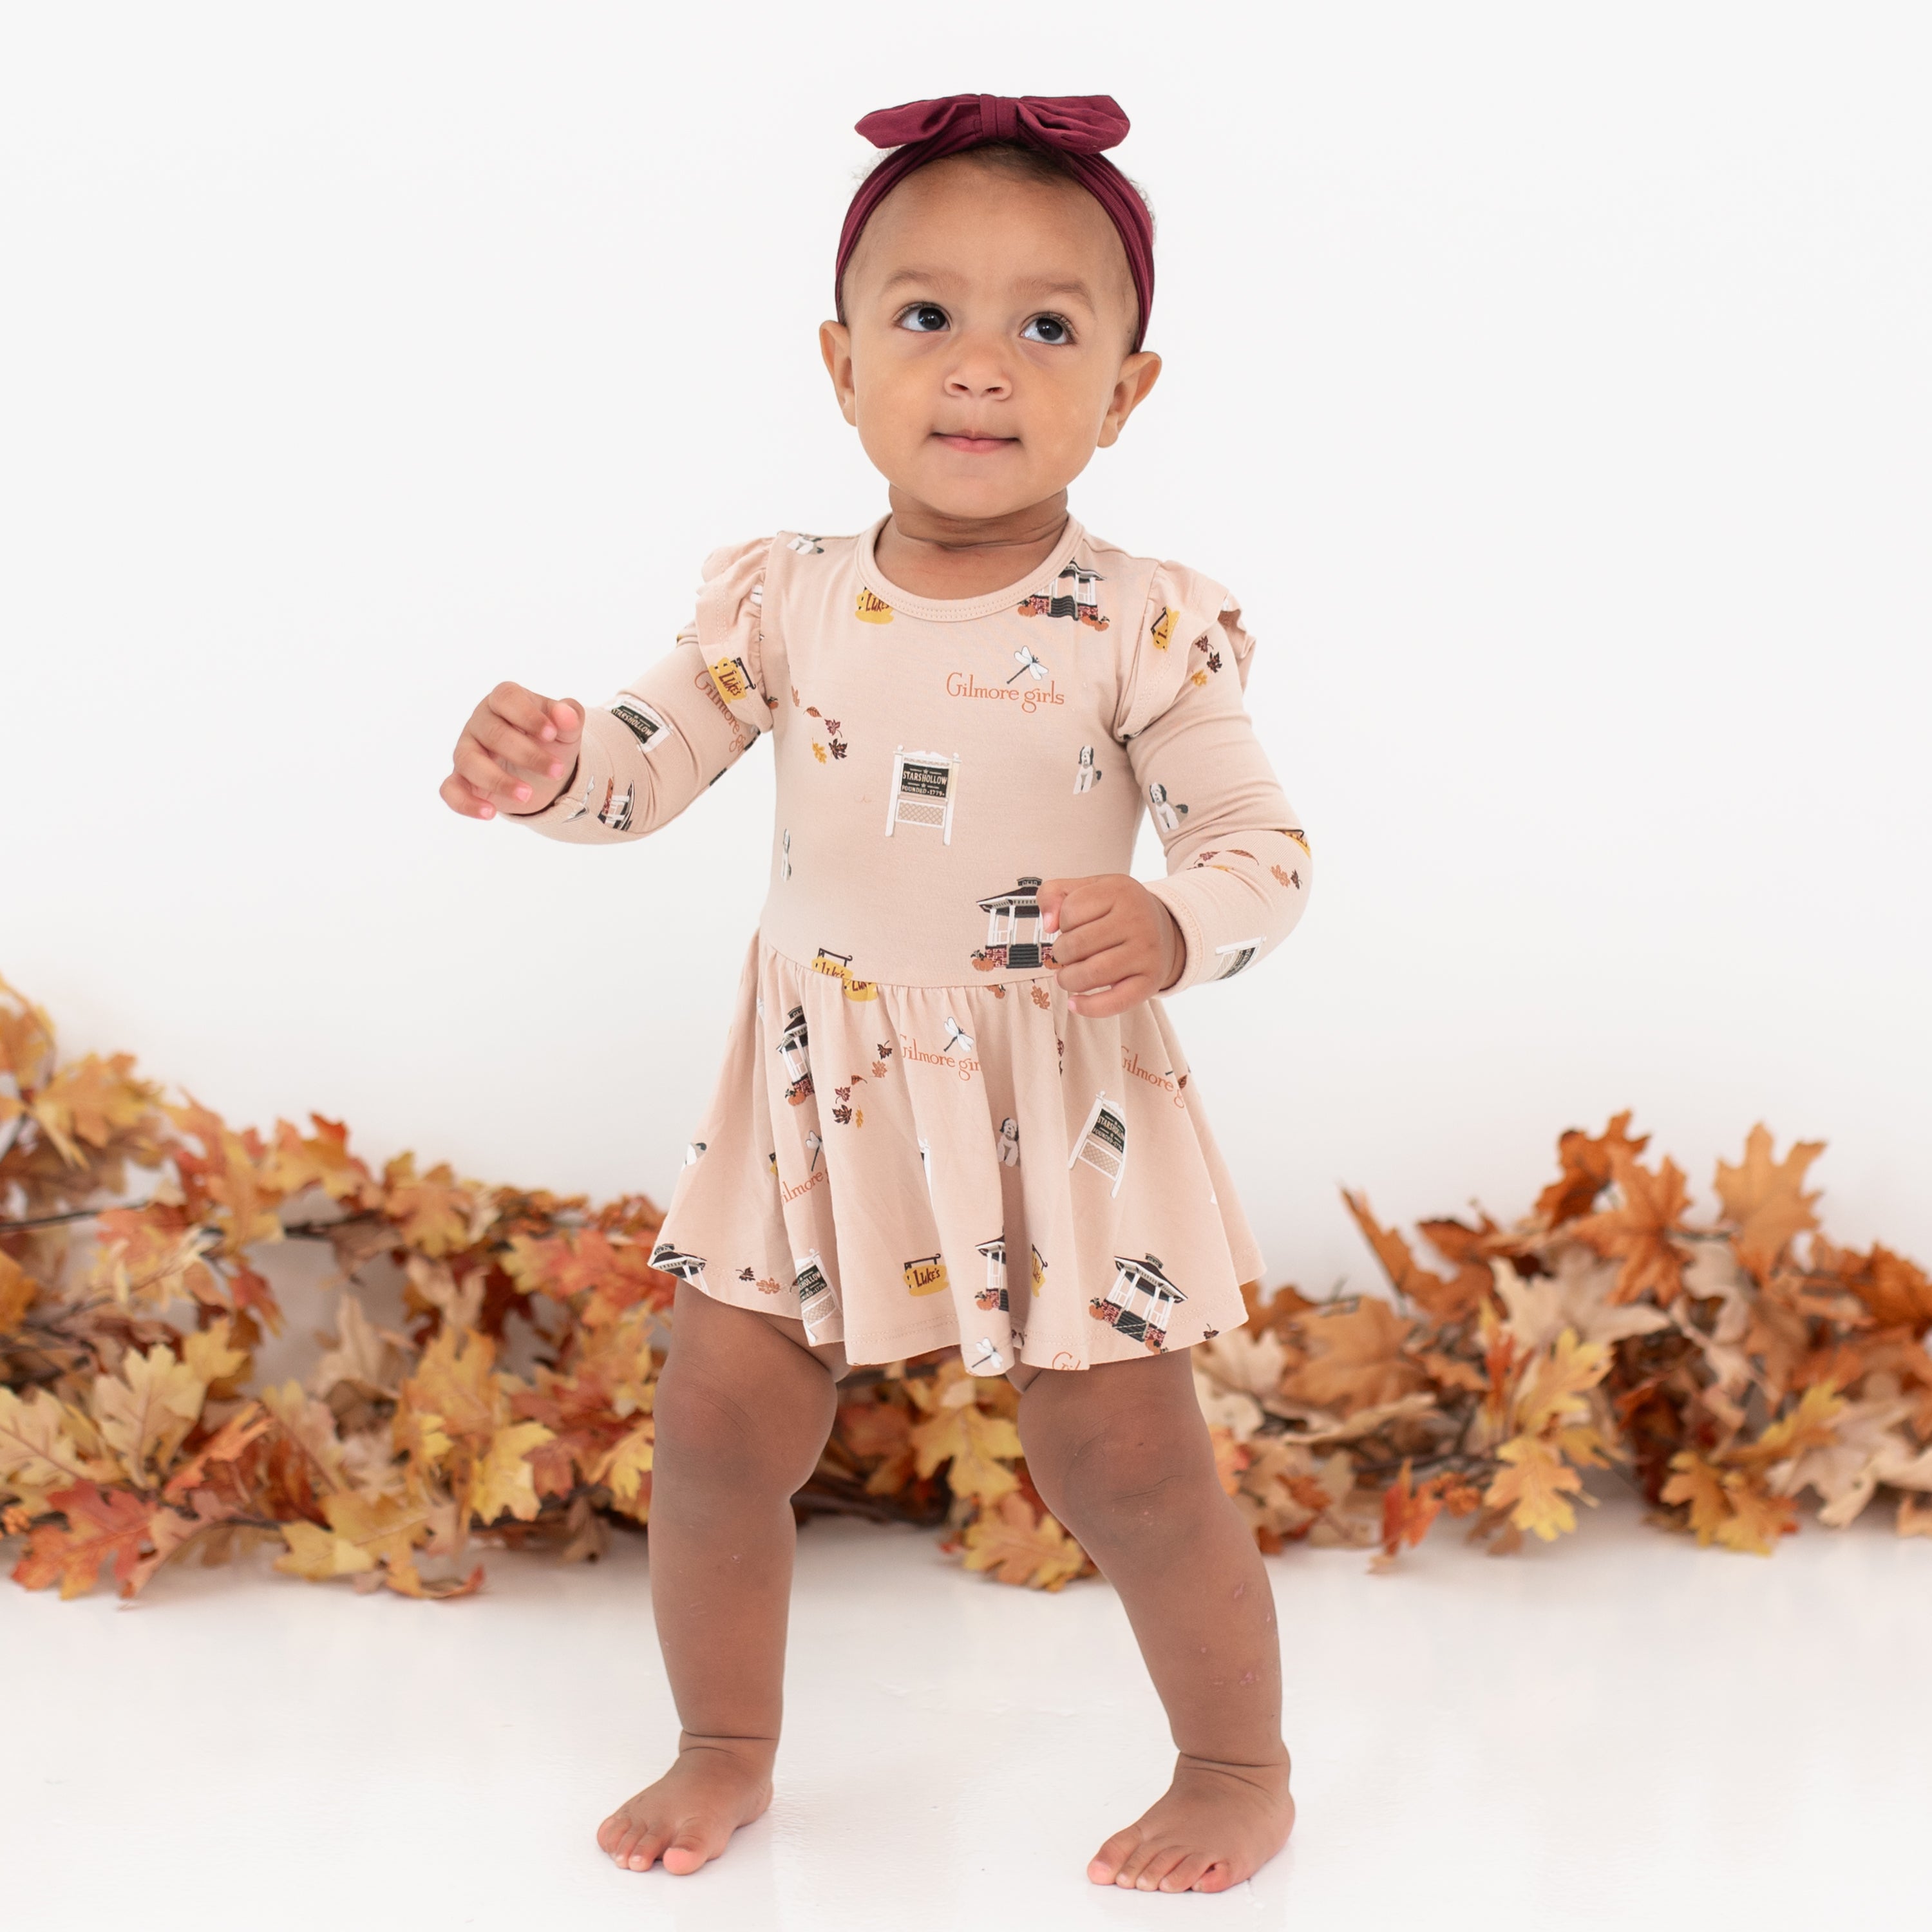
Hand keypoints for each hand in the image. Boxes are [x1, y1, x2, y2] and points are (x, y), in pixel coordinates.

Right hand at [441, 683, 583, 820]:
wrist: (541, 771)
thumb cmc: (549, 740)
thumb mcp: (566, 729)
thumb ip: (570, 717)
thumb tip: (566, 714)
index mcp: (504, 701)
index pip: (506, 698)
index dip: (527, 715)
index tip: (551, 734)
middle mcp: (480, 723)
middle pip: (493, 733)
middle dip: (527, 755)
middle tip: (557, 772)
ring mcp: (466, 750)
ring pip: (469, 761)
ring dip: (498, 780)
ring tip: (527, 795)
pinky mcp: (461, 779)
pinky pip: (451, 790)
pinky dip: (466, 803)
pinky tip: (489, 813)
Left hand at [1035, 874, 1184, 1017]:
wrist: (1163, 929)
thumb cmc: (1118, 910)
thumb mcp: (1088, 888)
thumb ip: (1053, 893)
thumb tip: (1048, 924)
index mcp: (1119, 891)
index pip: (1070, 911)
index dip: (1062, 923)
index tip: (1072, 926)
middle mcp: (1137, 919)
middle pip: (1076, 945)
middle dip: (1061, 954)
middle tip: (1067, 955)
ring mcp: (1146, 952)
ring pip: (1090, 974)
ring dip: (1068, 979)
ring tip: (1068, 976)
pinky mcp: (1150, 981)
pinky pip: (1114, 1002)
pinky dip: (1088, 1007)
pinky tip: (1075, 1003)